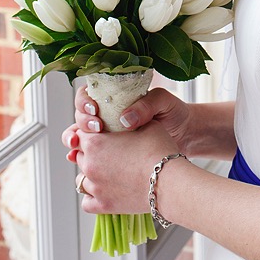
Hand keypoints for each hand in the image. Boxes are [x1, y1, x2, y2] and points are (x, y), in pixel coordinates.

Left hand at [67, 120, 182, 214]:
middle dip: (91, 152)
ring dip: (91, 173)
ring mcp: (95, 187)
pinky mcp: (103, 205)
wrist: (169, 182)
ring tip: (109, 171)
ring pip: (81, 178)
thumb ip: (130, 120)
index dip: (92, 130)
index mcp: (95, 143)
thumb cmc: (159, 151)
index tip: (103, 132)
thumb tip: (128, 118)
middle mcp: (89, 165)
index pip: (81, 132)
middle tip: (110, 151)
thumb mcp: (147, 124)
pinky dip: (93, 196)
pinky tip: (105, 189)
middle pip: (79, 155)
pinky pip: (86, 201)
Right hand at [68, 83, 193, 150]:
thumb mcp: (163, 102)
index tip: (95, 111)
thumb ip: (146, 105)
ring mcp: (107, 137)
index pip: (88, 96)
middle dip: (81, 123)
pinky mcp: (110, 155)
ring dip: (73, 142)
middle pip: (79, 117)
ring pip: (78, 137)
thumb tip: (125, 119)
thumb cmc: (173, 113)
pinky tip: (78, 163)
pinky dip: (80, 160)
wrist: (186, 136)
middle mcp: (106, 116)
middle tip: (96, 128)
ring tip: (76, 148)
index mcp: (115, 99)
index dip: (85, 102)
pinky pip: (89, 157)